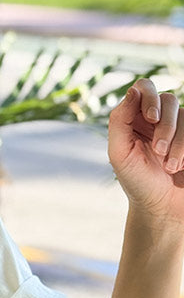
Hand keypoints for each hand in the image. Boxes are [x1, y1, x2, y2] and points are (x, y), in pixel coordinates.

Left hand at [108, 77, 183, 222]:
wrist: (162, 210)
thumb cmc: (136, 182)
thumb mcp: (119, 153)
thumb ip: (120, 120)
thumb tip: (132, 90)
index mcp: (136, 117)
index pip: (144, 87)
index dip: (149, 96)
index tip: (150, 117)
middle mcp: (159, 118)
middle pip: (168, 99)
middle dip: (165, 125)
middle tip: (158, 151)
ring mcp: (181, 128)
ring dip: (178, 143)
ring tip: (170, 167)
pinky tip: (181, 166)